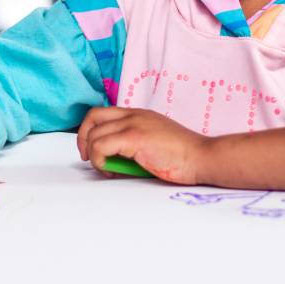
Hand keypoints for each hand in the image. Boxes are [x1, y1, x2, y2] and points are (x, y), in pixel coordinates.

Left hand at [77, 107, 209, 184]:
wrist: (202, 157)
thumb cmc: (183, 156)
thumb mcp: (154, 142)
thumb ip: (134, 144)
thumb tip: (112, 159)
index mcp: (139, 114)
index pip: (103, 113)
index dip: (91, 130)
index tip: (92, 150)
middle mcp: (133, 114)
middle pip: (92, 117)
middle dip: (82, 138)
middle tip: (88, 158)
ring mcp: (133, 124)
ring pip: (94, 134)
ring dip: (93, 155)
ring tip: (107, 169)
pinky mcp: (133, 138)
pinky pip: (100, 146)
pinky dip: (99, 160)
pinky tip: (111, 170)